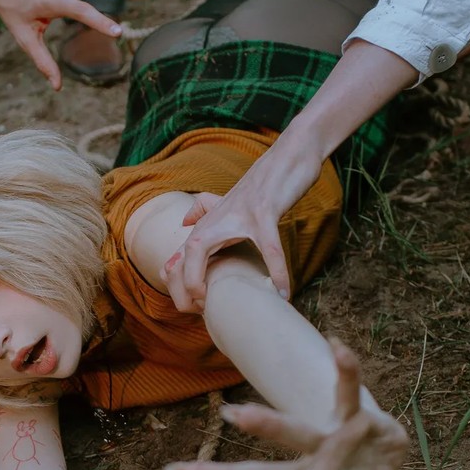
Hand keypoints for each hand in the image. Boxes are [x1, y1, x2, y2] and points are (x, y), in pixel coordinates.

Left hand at [164, 142, 320, 310]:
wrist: (289, 157)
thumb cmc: (263, 185)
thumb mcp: (230, 202)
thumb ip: (204, 211)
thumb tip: (184, 221)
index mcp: (210, 222)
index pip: (181, 257)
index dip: (180, 285)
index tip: (195, 308)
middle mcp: (217, 218)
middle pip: (186, 255)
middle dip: (185, 289)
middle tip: (202, 313)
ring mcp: (239, 214)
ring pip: (206, 249)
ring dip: (209, 281)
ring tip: (222, 306)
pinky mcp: (265, 212)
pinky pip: (268, 248)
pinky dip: (276, 271)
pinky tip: (284, 292)